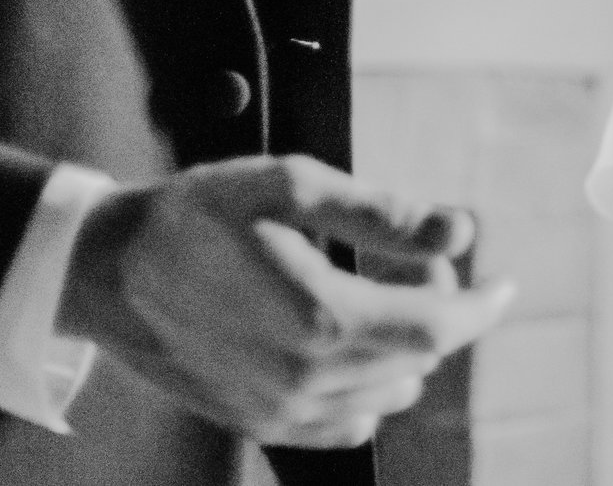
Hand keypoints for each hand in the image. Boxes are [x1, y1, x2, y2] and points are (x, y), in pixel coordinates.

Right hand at [58, 155, 515, 449]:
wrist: (106, 271)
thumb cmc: (197, 216)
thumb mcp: (291, 187)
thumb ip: (385, 214)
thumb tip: (460, 232)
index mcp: (323, 321)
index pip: (439, 328)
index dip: (482, 305)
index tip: (506, 283)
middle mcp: (307, 381)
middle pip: (417, 359)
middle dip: (437, 309)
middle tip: (418, 260)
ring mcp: (281, 413)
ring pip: (385, 393)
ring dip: (402, 347)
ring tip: (375, 291)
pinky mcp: (258, 424)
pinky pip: (343, 424)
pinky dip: (365, 386)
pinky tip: (347, 341)